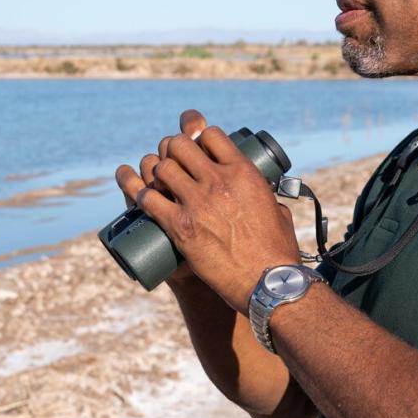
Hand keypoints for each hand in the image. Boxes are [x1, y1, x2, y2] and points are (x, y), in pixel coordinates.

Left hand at [124, 110, 300, 310]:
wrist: (267, 282)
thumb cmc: (276, 250)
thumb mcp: (276, 209)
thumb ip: (266, 195)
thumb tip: (264, 191)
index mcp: (243, 172)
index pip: (210, 134)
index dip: (198, 137)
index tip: (195, 147)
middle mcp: (218, 181)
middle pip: (179, 145)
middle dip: (172, 150)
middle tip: (173, 164)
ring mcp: (197, 203)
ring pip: (161, 168)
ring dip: (155, 172)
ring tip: (158, 182)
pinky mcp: (180, 227)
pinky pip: (148, 200)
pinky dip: (141, 195)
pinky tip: (143, 197)